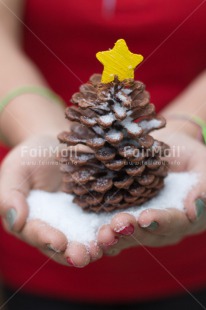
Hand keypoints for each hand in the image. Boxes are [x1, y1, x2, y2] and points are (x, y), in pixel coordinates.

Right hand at [0, 135, 101, 266]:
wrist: (55, 147)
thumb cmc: (31, 157)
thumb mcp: (16, 171)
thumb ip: (10, 196)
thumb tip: (16, 220)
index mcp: (30, 223)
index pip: (37, 235)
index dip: (47, 239)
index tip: (60, 242)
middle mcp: (54, 229)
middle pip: (64, 247)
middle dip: (76, 253)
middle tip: (88, 255)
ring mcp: (77, 223)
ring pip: (87, 240)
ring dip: (99, 245)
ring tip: (109, 242)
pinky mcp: (96, 213)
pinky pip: (105, 224)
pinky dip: (113, 228)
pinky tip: (124, 226)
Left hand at [97, 128, 205, 254]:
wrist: (165, 152)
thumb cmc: (188, 155)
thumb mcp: (201, 163)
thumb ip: (202, 185)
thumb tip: (193, 210)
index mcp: (186, 215)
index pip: (174, 221)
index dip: (160, 221)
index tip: (145, 217)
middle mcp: (164, 227)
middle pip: (148, 234)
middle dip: (131, 232)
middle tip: (116, 226)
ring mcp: (143, 226)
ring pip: (129, 237)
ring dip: (114, 237)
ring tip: (101, 233)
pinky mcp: (124, 219)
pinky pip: (114, 231)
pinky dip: (102, 233)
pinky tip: (90, 233)